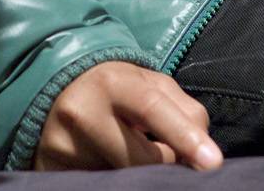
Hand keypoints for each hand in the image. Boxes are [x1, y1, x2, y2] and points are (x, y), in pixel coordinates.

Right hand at [35, 61, 221, 171]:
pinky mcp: (51, 171)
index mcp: (111, 83)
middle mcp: (82, 113)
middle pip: (143, 159)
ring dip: (137, 172)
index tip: (212, 162)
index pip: (152, 109)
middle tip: (155, 146)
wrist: (56, 90)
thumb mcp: (150, 85)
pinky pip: (99, 184)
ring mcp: (63, 147)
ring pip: (124, 179)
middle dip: (163, 161)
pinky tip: (104, 160)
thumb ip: (184, 110)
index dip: (185, 136)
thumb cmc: (117, 89)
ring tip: (122, 148)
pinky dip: (113, 178)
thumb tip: (203, 154)